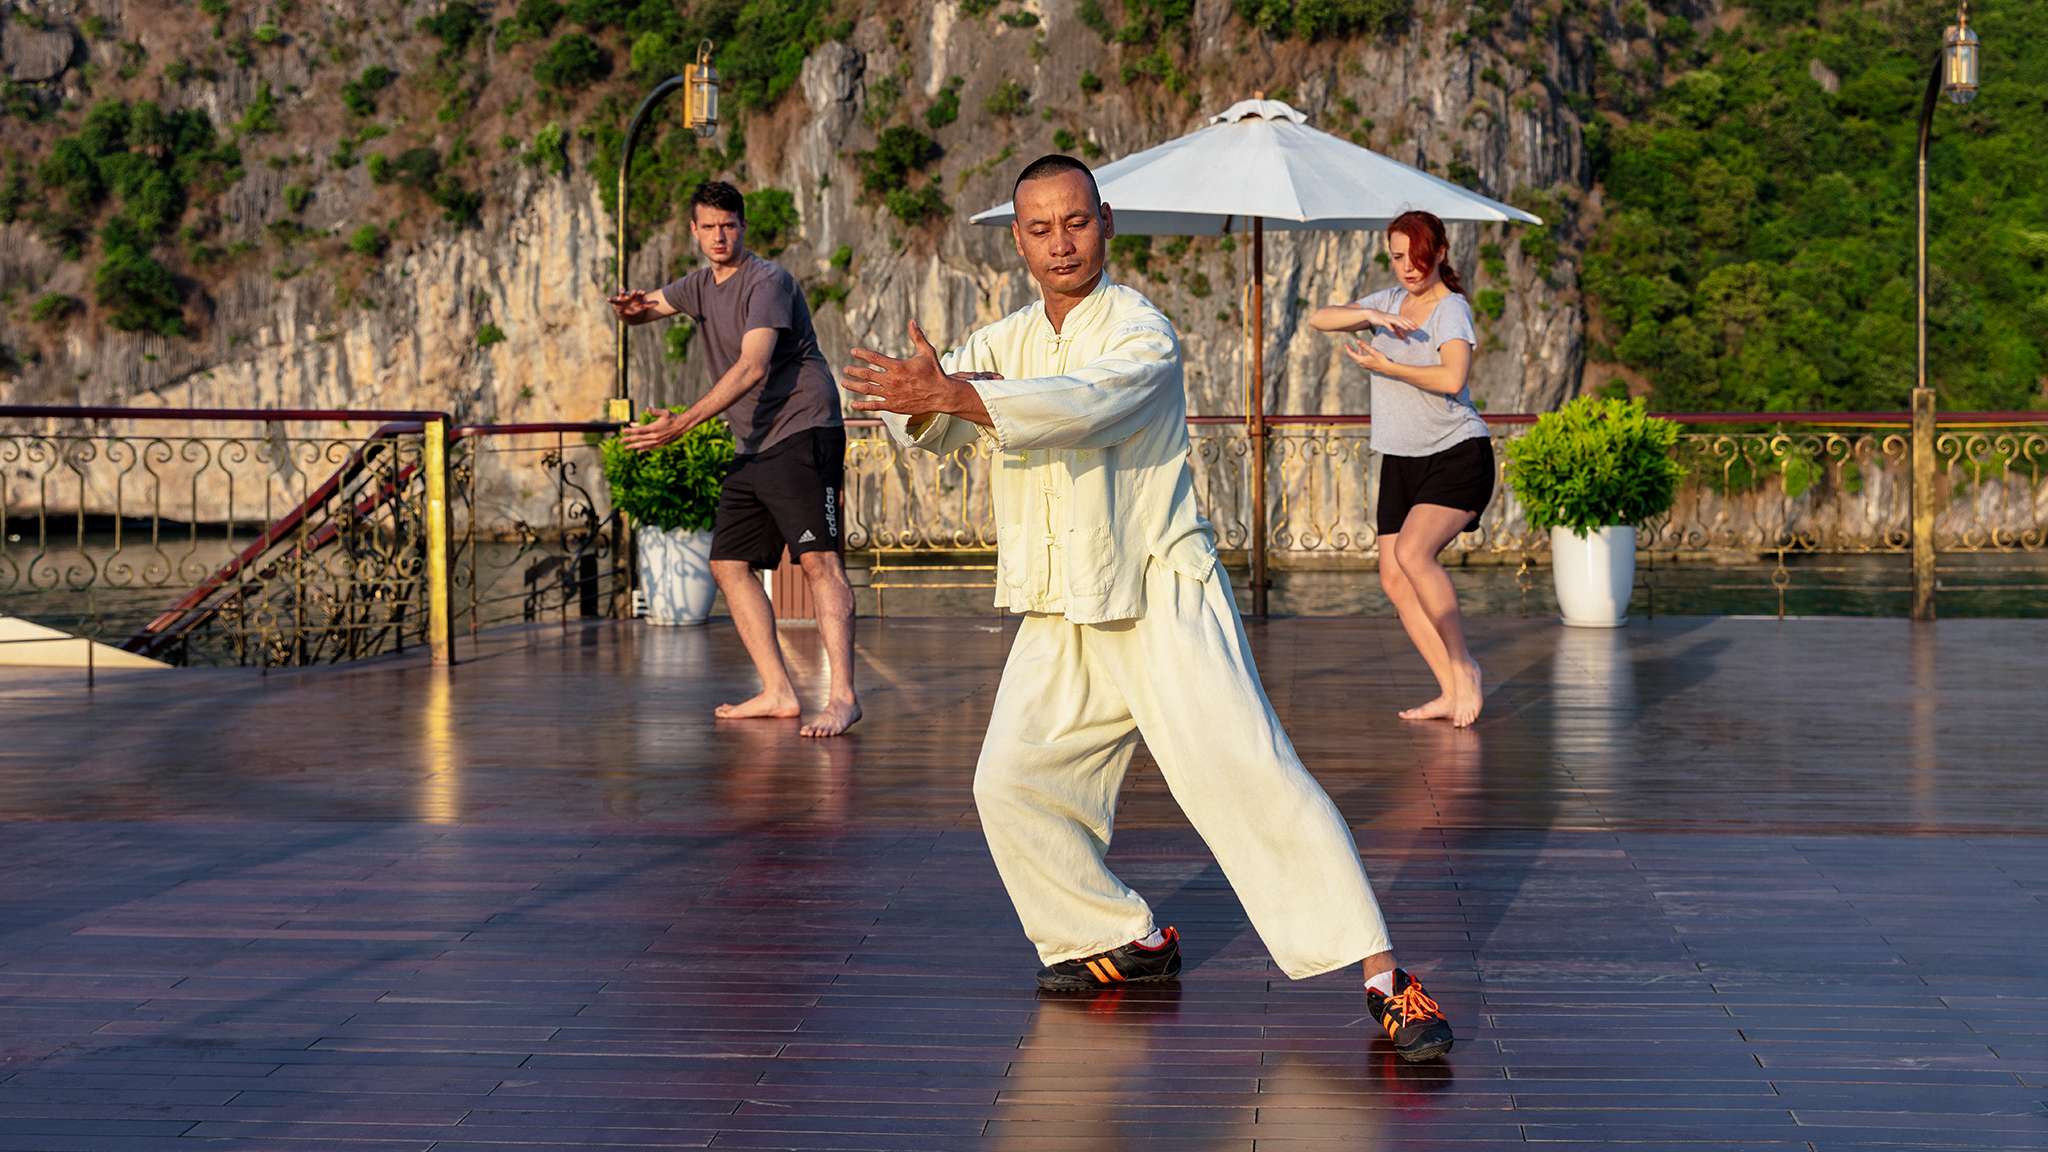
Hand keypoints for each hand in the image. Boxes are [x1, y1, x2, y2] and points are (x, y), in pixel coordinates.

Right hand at [608, 289, 664, 323]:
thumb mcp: (642, 306)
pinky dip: (610, 299)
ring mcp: (622, 299)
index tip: (643, 292)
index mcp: (635, 297)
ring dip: (622, 292)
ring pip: (622, 295)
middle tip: (635, 291)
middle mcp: (629, 297)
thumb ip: (649, 305)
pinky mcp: (616, 302)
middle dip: (633, 293)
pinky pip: (613, 300)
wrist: (627, 313)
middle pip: (631, 294)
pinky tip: (607, 299)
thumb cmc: (635, 307)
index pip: (639, 294)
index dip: (641, 293)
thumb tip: (659, 303)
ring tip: (622, 289)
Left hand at [620, 410, 690, 451]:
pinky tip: (638, 450)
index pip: (639, 431)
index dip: (630, 431)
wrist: (683, 426)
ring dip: (634, 446)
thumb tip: (647, 409)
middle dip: (629, 440)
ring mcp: (658, 441)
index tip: (622, 431)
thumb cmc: (673, 417)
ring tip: (627, 447)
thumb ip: (655, 411)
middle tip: (621, 441)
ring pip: (644, 445)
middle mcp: (655, 436)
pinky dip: (644, 449)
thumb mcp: (664, 412)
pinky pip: (650, 447)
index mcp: (654, 428)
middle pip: (639, 439)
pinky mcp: (661, 444)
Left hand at [844, 320, 991, 417]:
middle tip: (845, 369)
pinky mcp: (893, 406)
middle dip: (854, 370)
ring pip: (867, 390)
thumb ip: (917, 337)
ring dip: (853, 386)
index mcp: (897, 366)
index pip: (874, 358)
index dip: (862, 354)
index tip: (853, 351)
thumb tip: (912, 321)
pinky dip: (862, 405)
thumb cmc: (934, 372)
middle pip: (866, 374)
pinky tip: (853, 405)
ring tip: (844, 382)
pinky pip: (874, 406)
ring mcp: (891, 394)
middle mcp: (891, 380)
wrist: (941, 395)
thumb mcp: (927, 352)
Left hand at [1342, 337, 1395, 374]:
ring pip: (1358, 359)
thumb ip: (1364, 346)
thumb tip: (1357, 341)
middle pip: (1353, 357)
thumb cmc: (1381, 359)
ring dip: (1357, 353)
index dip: (1348, 349)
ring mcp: (1364, 366)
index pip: (1351, 354)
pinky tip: (1365, 353)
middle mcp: (1361, 364)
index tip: (1345, 344)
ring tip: (1359, 347)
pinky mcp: (1368, 366)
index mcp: (1361, 360)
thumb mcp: (1373, 351)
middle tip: (1348, 346)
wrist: (1387, 368)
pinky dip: (1361, 356)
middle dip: (1351, 351)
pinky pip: (1361, 360)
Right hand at [1363, 308, 1419, 336]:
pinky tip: (1393, 330)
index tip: (1417, 328)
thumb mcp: (1391, 327)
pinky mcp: (1382, 321)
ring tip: (1407, 328)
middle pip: (1403, 321)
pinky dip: (1390, 327)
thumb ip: (1398, 332)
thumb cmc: (1383, 320)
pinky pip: (1386, 324)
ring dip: (1402, 325)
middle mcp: (1393, 317)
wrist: (1371, 314)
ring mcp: (1388, 319)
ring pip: (1396, 322)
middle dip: (1409, 324)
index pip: (1406, 320)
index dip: (1412, 324)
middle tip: (1415, 328)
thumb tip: (1404, 338)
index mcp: (1396, 318)